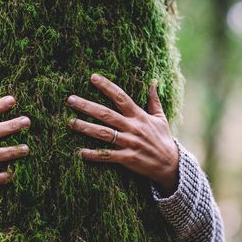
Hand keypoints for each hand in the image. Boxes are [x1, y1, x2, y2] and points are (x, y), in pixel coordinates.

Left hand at [66, 73, 178, 195]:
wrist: (170, 164)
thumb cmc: (163, 139)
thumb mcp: (160, 118)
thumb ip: (154, 100)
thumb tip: (153, 81)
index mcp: (139, 116)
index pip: (121, 97)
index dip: (107, 86)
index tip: (93, 77)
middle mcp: (133, 128)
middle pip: (106, 114)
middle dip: (87, 106)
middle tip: (70, 100)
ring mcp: (130, 143)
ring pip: (104, 134)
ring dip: (86, 128)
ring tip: (70, 122)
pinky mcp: (128, 159)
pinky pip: (108, 156)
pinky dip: (95, 154)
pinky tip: (81, 152)